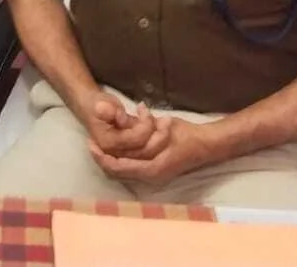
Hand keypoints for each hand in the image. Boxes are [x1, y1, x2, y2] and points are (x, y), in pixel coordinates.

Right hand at [77, 92, 166, 158]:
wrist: (92, 110)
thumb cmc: (98, 105)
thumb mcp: (101, 103)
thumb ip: (110, 110)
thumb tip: (119, 116)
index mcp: (109, 144)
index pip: (136, 140)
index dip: (145, 124)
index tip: (143, 107)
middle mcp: (117, 155)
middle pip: (146, 152)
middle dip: (160, 135)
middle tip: (166, 118)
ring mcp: (125, 158)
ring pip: (151, 156)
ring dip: (162, 139)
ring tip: (166, 122)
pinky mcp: (132, 157)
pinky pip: (150, 156)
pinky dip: (159, 144)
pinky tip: (161, 131)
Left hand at [89, 117, 209, 185]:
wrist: (206, 146)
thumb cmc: (186, 135)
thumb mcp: (162, 127)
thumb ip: (141, 126)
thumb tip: (120, 120)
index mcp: (151, 168)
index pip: (117, 166)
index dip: (101, 156)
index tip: (90, 143)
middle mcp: (149, 176)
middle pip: (116, 172)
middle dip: (102, 158)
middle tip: (90, 143)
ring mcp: (152, 176)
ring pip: (122, 171)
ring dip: (109, 158)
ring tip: (98, 145)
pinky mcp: (154, 172)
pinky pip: (130, 168)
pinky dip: (120, 159)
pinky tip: (115, 148)